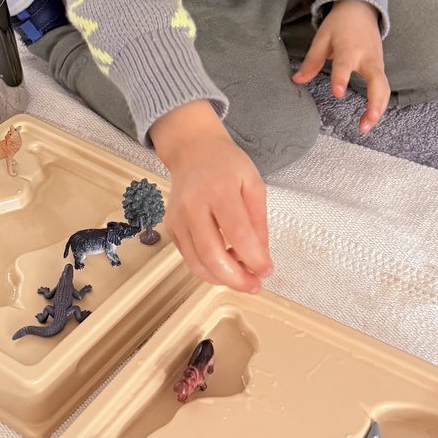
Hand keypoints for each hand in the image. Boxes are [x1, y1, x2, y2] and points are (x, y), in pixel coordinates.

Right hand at [150, 101, 272, 293]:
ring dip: (222, 279)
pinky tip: (226, 266)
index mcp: (219, 190)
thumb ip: (258, 221)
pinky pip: (189, 258)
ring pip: (196, 263)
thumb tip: (260, 257)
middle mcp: (193, 205)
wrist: (193, 151)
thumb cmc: (227, 165)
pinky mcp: (171, 227)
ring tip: (242, 278)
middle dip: (236, 278)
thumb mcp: (253, 184)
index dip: (253, 258)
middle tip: (254, 285)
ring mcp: (178, 218)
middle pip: (211, 254)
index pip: (237, 233)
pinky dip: (208, 270)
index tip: (267, 271)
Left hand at [291, 0, 388, 135]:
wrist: (361, 8)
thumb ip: (311, 61)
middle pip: (378, 83)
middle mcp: (367, 58)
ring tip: (365, 128)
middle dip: (374, 105)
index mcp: (349, 48)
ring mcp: (377, 63)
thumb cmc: (339, 24)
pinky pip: (384, 88)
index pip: (345, 65)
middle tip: (363, 126)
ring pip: (384, 89)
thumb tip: (297, 80)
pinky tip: (371, 119)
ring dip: (379, 109)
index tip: (337, 93)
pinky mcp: (381, 67)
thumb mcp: (322, 38)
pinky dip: (380, 104)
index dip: (341, 79)